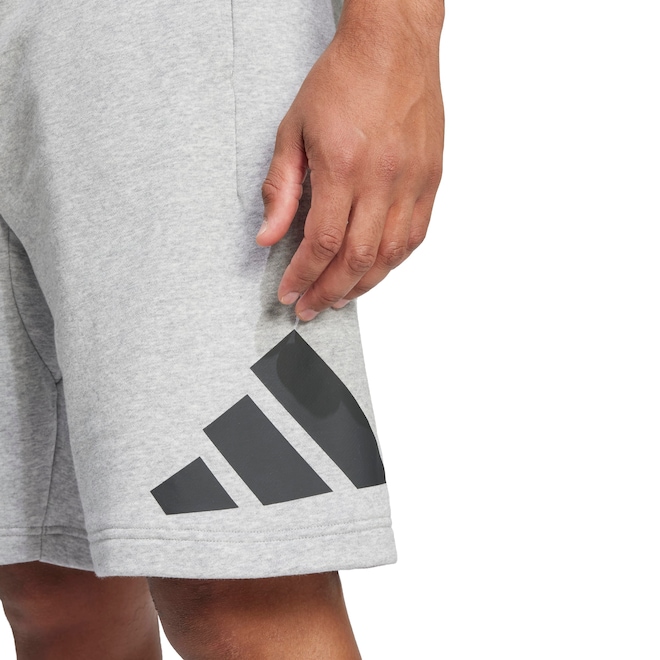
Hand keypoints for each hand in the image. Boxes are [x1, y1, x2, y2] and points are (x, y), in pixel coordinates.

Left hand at [257, 8, 444, 320]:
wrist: (393, 45)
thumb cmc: (344, 80)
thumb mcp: (293, 130)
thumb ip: (281, 189)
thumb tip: (269, 236)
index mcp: (343, 165)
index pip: (322, 242)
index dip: (303, 276)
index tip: (290, 292)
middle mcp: (382, 178)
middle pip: (357, 258)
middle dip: (330, 291)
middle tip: (312, 307)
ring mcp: (412, 180)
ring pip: (391, 254)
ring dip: (363, 284)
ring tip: (340, 296)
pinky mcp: (431, 179)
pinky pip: (416, 235)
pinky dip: (394, 261)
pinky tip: (375, 270)